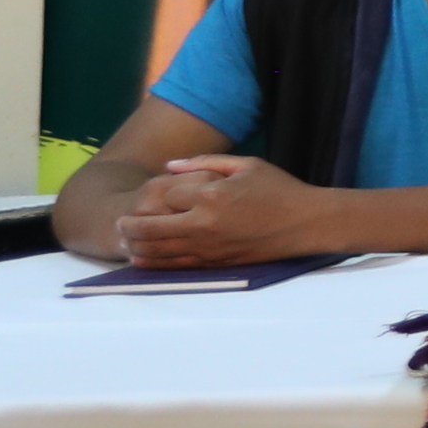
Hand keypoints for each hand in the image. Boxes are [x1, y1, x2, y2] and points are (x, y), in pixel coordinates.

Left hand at [112, 154, 322, 267]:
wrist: (307, 223)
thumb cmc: (280, 190)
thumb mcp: (246, 165)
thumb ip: (204, 162)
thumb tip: (168, 166)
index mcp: (212, 195)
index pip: (168, 194)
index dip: (158, 193)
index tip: (151, 194)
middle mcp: (205, 224)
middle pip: (152, 228)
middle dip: (131, 226)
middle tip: (120, 222)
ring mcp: (209, 247)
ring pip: (159, 250)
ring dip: (137, 246)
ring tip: (125, 240)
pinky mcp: (216, 263)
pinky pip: (177, 265)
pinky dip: (155, 262)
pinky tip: (143, 259)